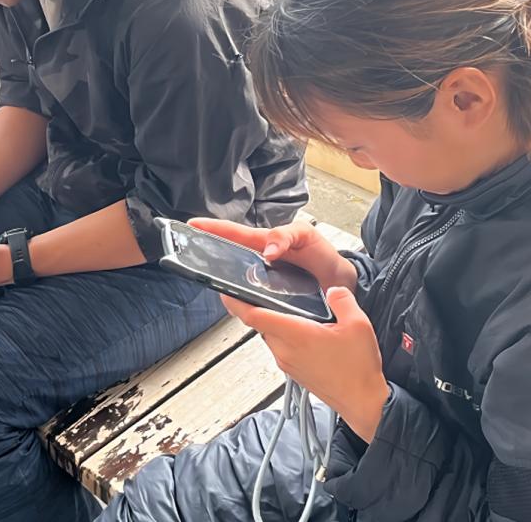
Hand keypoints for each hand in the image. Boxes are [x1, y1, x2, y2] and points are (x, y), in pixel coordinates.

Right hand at [188, 218, 358, 292]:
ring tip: (210, 282)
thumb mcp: (306, 236)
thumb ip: (286, 236)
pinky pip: (250, 304)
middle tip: (189, 254)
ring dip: (223, 284)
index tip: (192, 224)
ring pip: (236, 285)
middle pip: (228, 261)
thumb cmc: (323, 256)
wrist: (341, 284)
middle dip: (209, 256)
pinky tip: (237, 306)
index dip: (214, 229)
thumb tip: (267, 251)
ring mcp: (262, 285)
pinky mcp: (269, 304)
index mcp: (265, 244)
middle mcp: (259, 265)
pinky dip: (241, 304)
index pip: (235, 235)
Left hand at [223, 287, 389, 442]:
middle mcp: (285, 350)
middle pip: (259, 324)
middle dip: (257, 307)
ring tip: (286, 307)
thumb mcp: (358, 324)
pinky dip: (283, 334)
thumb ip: (342, 300)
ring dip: (273, 322)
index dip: (236, 302)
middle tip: (260, 289)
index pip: (254, 316)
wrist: (362, 402)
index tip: (225, 291)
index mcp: (295, 335)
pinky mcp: (293, 371)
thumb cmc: (358, 369)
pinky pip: (280, 347)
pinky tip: (301, 328)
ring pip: (269, 336)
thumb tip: (332, 290)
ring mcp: (287, 363)